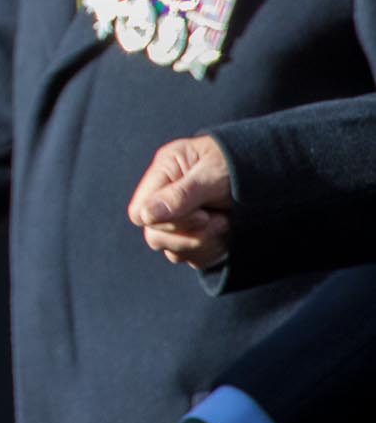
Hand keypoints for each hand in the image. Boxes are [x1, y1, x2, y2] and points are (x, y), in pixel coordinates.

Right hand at [128, 136, 233, 269]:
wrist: (282, 171)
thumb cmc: (245, 163)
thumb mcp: (213, 174)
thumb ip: (180, 195)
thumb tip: (145, 216)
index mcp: (165, 172)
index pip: (140, 212)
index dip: (165, 221)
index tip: (200, 214)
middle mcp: (168, 197)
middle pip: (154, 237)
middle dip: (189, 235)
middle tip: (218, 220)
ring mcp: (183, 219)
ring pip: (174, 252)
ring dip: (205, 244)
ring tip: (227, 224)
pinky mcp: (200, 236)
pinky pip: (194, 259)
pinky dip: (214, 252)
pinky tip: (229, 235)